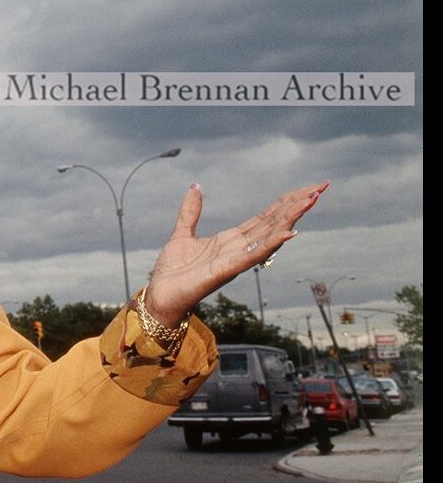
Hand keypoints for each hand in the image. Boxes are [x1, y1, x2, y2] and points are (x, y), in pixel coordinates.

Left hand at [143, 181, 328, 326]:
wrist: (160, 295)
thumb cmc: (173, 271)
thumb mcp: (182, 233)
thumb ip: (191, 211)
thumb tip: (195, 187)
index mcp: (231, 240)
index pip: (265, 217)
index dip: (285, 202)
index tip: (307, 189)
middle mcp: (239, 249)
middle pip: (274, 223)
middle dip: (297, 205)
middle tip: (321, 187)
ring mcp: (235, 260)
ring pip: (269, 236)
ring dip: (290, 218)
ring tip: (311, 200)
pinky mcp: (226, 271)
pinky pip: (252, 256)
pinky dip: (270, 244)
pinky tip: (288, 233)